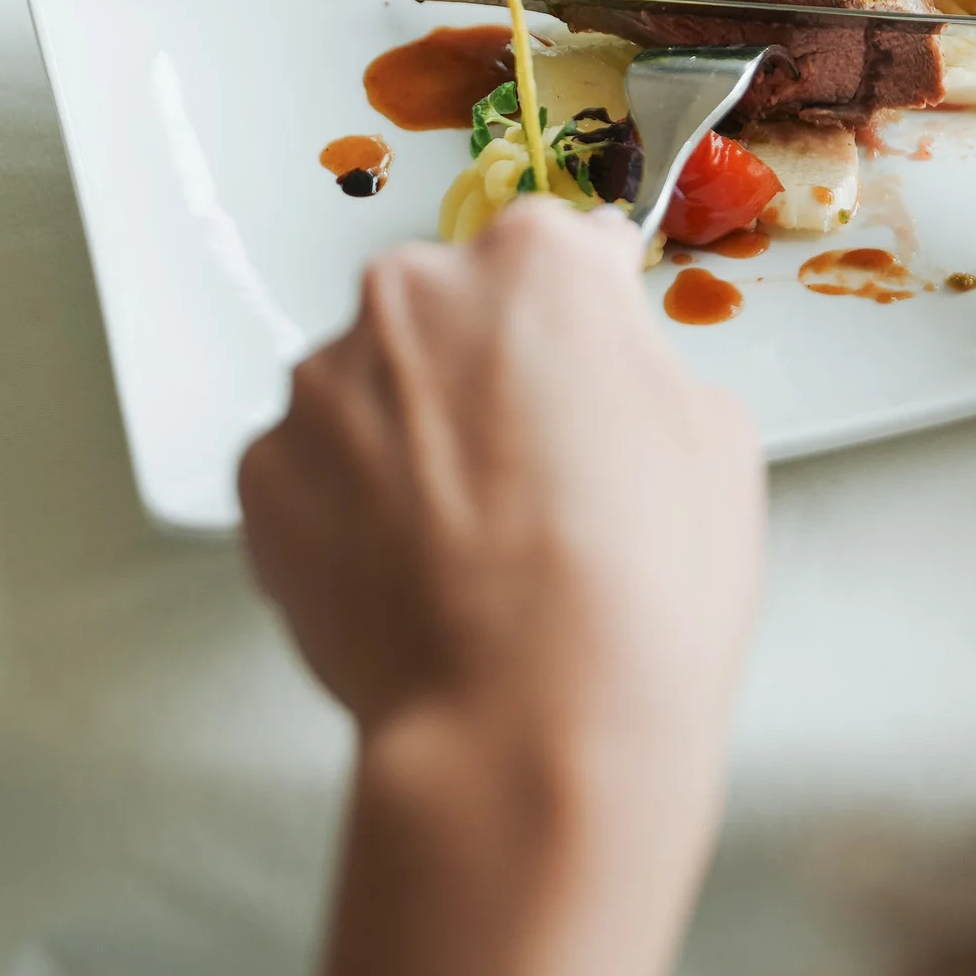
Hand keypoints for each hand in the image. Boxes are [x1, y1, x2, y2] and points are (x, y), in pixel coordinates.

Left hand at [242, 201, 765, 975]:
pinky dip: (348, 511)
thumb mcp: (712, 435)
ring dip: (410, 437)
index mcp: (535, 258)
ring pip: (374, 387)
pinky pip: (311, 470)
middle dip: (485, 371)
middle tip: (533, 473)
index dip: (586, 318)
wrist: (527, 728)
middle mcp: (412, 292)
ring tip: (468, 544)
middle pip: (453, 308)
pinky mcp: (262, 475)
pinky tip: (409, 575)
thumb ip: (639, 362)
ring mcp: (322, 383)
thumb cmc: (642, 584)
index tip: (590, 364)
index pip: (565, 248)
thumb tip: (604, 369)